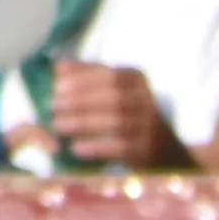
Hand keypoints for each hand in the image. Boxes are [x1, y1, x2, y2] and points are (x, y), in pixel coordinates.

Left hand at [48, 58, 169, 164]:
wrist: (164, 153)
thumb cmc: (128, 117)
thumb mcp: (113, 91)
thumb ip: (88, 77)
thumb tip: (58, 66)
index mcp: (138, 81)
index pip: (110, 74)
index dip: (82, 78)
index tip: (57, 85)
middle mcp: (148, 102)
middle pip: (113, 96)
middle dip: (79, 100)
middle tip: (54, 106)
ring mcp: (150, 128)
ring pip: (116, 121)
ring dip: (83, 123)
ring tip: (59, 125)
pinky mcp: (147, 152)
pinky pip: (120, 148)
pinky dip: (96, 147)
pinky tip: (76, 148)